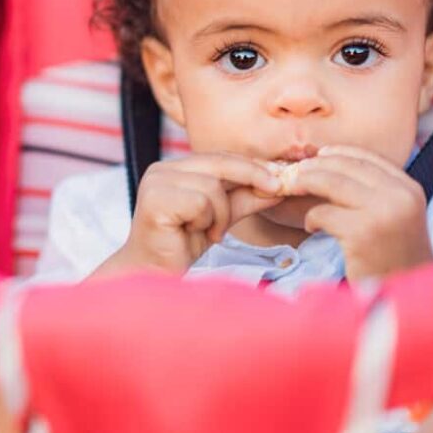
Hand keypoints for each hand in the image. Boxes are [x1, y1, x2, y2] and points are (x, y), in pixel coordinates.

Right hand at [119, 153, 282, 274]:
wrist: (153, 274)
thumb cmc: (183, 245)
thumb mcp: (221, 217)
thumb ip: (245, 199)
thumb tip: (278, 185)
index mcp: (175, 167)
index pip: (220, 157)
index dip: (252, 166)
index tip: (279, 178)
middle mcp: (161, 169)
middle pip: (219, 164)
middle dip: (251, 178)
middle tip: (273, 191)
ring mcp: (155, 182)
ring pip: (212, 186)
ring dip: (220, 214)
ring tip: (209, 232)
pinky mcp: (154, 200)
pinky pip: (200, 202)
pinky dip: (206, 221)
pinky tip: (193, 234)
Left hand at [291, 145, 432, 279]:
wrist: (404, 301)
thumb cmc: (393, 259)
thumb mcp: (394, 217)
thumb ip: (372, 192)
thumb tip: (329, 162)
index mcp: (409, 188)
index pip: (367, 157)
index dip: (337, 154)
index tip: (316, 158)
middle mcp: (400, 196)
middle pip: (345, 165)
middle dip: (313, 167)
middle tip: (292, 176)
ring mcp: (383, 213)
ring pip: (330, 183)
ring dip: (305, 186)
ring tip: (294, 194)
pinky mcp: (363, 232)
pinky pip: (323, 213)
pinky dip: (310, 218)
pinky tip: (312, 228)